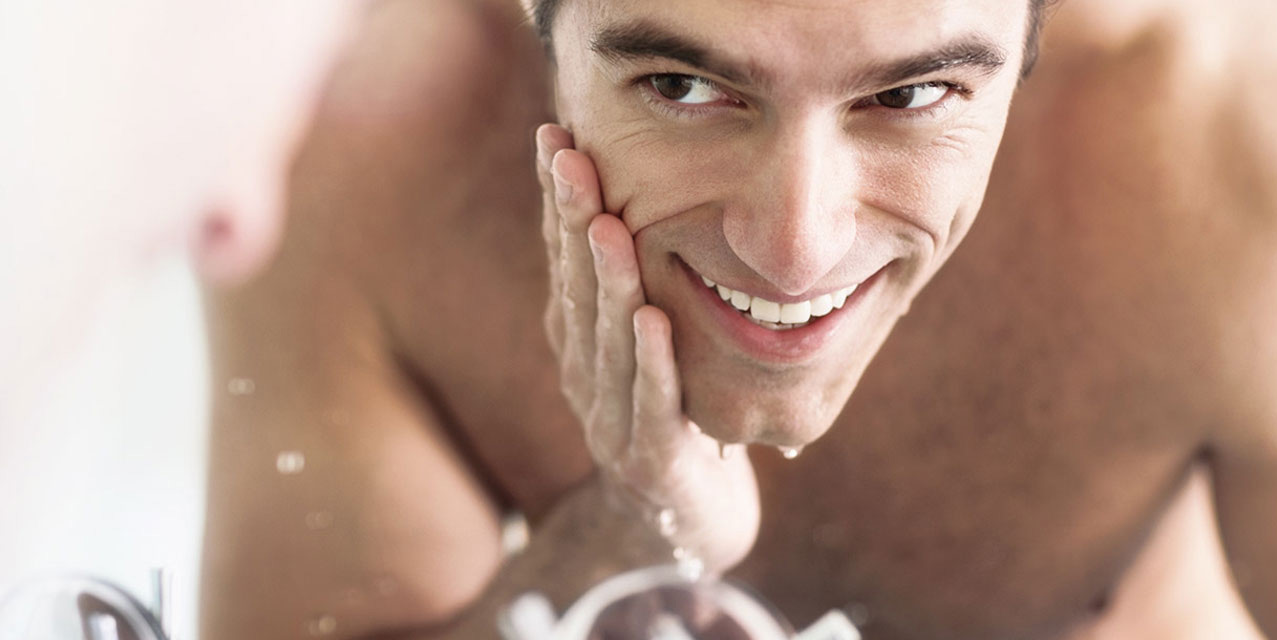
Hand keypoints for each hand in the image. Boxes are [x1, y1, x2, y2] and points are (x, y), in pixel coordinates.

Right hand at [535, 124, 758, 574]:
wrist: (684, 516)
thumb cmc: (669, 412)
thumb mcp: (642, 342)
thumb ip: (627, 285)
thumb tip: (619, 194)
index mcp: (580, 341)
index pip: (564, 259)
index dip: (557, 201)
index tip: (556, 136)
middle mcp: (584, 373)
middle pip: (576, 289)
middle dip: (571, 221)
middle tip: (569, 158)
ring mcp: (611, 418)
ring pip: (608, 342)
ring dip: (607, 283)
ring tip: (605, 226)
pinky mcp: (651, 458)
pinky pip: (650, 403)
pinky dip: (652, 361)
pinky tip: (652, 320)